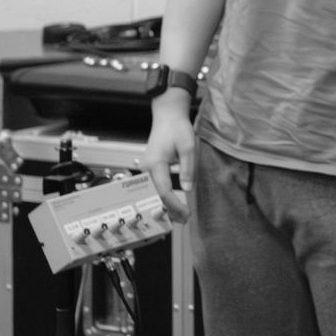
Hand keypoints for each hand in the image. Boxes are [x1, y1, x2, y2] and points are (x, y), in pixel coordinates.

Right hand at [141, 101, 195, 221]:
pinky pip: (155, 186)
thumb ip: (188, 168)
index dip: (174, 205)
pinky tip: (173, 204)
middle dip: (170, 210)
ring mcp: (147, 169)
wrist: (167, 115)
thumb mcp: (188, 146)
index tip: (186, 213)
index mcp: (156, 164)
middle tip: (185, 220)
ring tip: (181, 216)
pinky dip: (164, 197)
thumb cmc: (178, 128)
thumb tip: (187, 189)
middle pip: (157, 195)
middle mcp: (147, 169)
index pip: (164, 191)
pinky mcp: (150, 168)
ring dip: (167, 205)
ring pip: (155, 192)